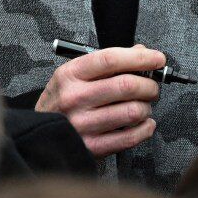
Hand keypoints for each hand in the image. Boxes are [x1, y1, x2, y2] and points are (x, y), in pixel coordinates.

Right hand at [35, 45, 164, 157]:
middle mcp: (75, 98)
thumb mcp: (73, 74)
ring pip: (133, 111)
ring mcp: (84, 123)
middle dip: (149, 84)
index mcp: (69, 75)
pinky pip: (132, 136)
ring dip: (147, 107)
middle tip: (151, 86)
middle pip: (127, 85)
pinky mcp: (93, 146)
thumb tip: (140, 52)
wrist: (40, 133)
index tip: (157, 58)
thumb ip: (106, 62)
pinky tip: (143, 122)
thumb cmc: (61, 100)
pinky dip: (146, 128)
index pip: (110, 59)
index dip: (140, 58)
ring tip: (142, 105)